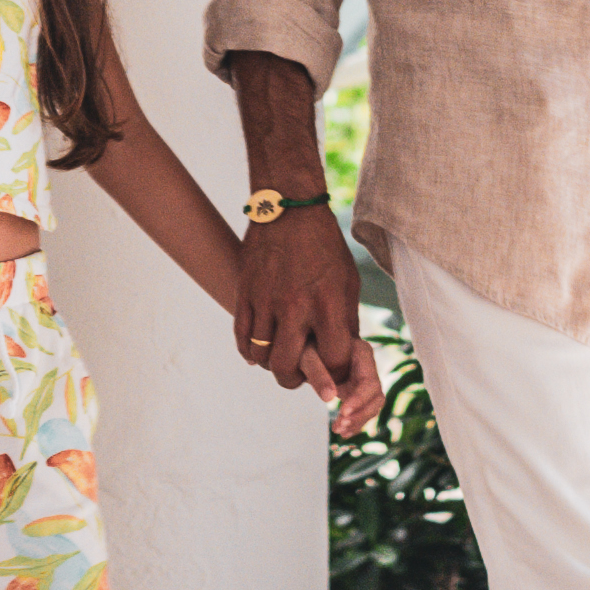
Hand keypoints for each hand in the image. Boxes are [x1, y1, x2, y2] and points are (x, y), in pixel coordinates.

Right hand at [233, 199, 377, 416]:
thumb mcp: (348, 282)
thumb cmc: (325, 247)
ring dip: (271, 364)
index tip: (334, 371)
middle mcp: (295, 305)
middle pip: (287, 367)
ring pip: (261, 356)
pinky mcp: (246, 292)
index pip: (332, 359)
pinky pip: (241, 337)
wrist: (290, 209)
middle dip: (295, 381)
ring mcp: (266, 299)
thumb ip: (345, 321)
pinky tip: (259, 350)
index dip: (336, 373)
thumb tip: (344, 357)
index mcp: (328, 302)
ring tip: (280, 358)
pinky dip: (249, 351)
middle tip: (299, 377)